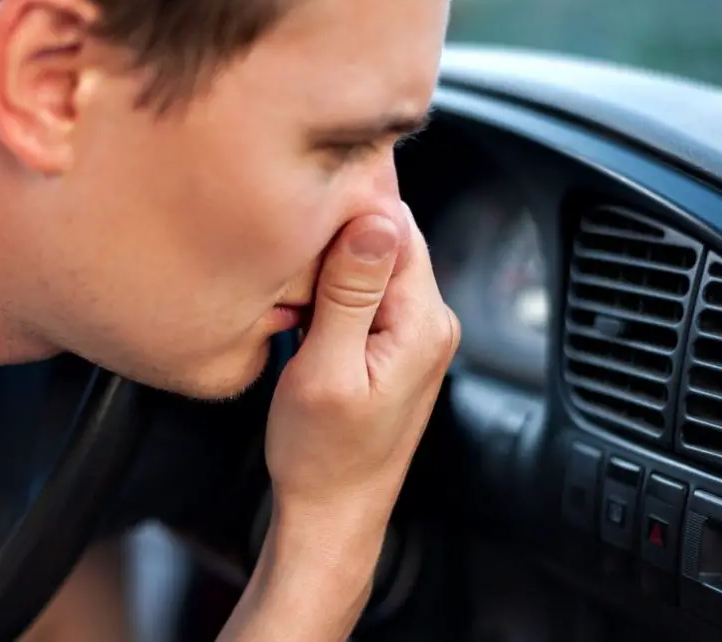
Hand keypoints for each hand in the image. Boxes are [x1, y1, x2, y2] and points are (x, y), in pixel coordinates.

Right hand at [266, 202, 459, 527]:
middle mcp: (432, 322)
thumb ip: (351, 292)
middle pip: (387, 242)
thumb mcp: (326, 369)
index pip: (397, 226)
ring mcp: (418, 334)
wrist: (333, 512)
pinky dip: (334, 295)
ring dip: (331, 270)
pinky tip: (307, 317)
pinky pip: (369, 295)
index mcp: (423, 322)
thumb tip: (376, 219)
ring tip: (295, 300)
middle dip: (336, 241)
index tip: (303, 209)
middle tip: (289, 266)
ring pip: (374, 266)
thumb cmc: (323, 456)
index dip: (349, 209)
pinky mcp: (397, 346)